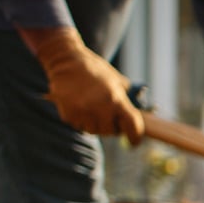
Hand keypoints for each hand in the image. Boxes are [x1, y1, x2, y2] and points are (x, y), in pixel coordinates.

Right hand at [21, 28, 143, 144]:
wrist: (66, 60)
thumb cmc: (95, 69)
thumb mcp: (117, 81)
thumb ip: (126, 99)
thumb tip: (137, 115)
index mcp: (116, 99)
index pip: (132, 126)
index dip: (135, 137)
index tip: (134, 142)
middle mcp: (100, 108)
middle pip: (110, 132)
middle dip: (112, 128)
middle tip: (111, 120)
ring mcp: (83, 112)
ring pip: (94, 131)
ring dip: (96, 125)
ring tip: (94, 111)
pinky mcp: (68, 114)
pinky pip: (79, 125)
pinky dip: (82, 120)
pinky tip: (81, 107)